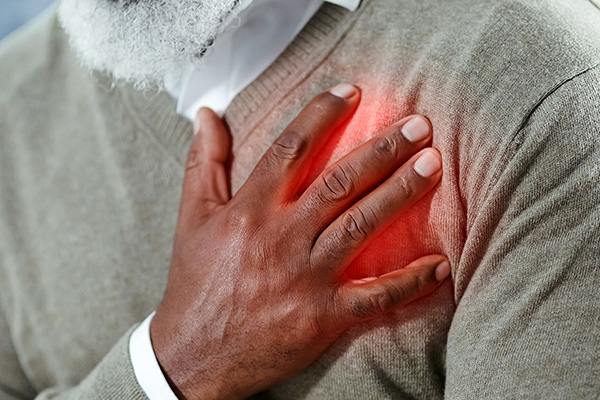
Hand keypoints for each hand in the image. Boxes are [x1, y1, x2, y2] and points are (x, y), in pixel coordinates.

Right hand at [150, 84, 449, 399]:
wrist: (195, 354)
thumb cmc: (195, 281)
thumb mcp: (192, 217)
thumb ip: (203, 162)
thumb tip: (207, 115)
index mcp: (250, 210)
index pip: (291, 148)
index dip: (323, 114)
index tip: (353, 91)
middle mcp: (281, 238)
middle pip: (338, 183)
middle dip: (381, 150)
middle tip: (418, 126)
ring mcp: (305, 277)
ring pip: (361, 226)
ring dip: (400, 193)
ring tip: (433, 164)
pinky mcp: (323, 316)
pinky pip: (375, 296)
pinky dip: (410, 281)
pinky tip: (439, 264)